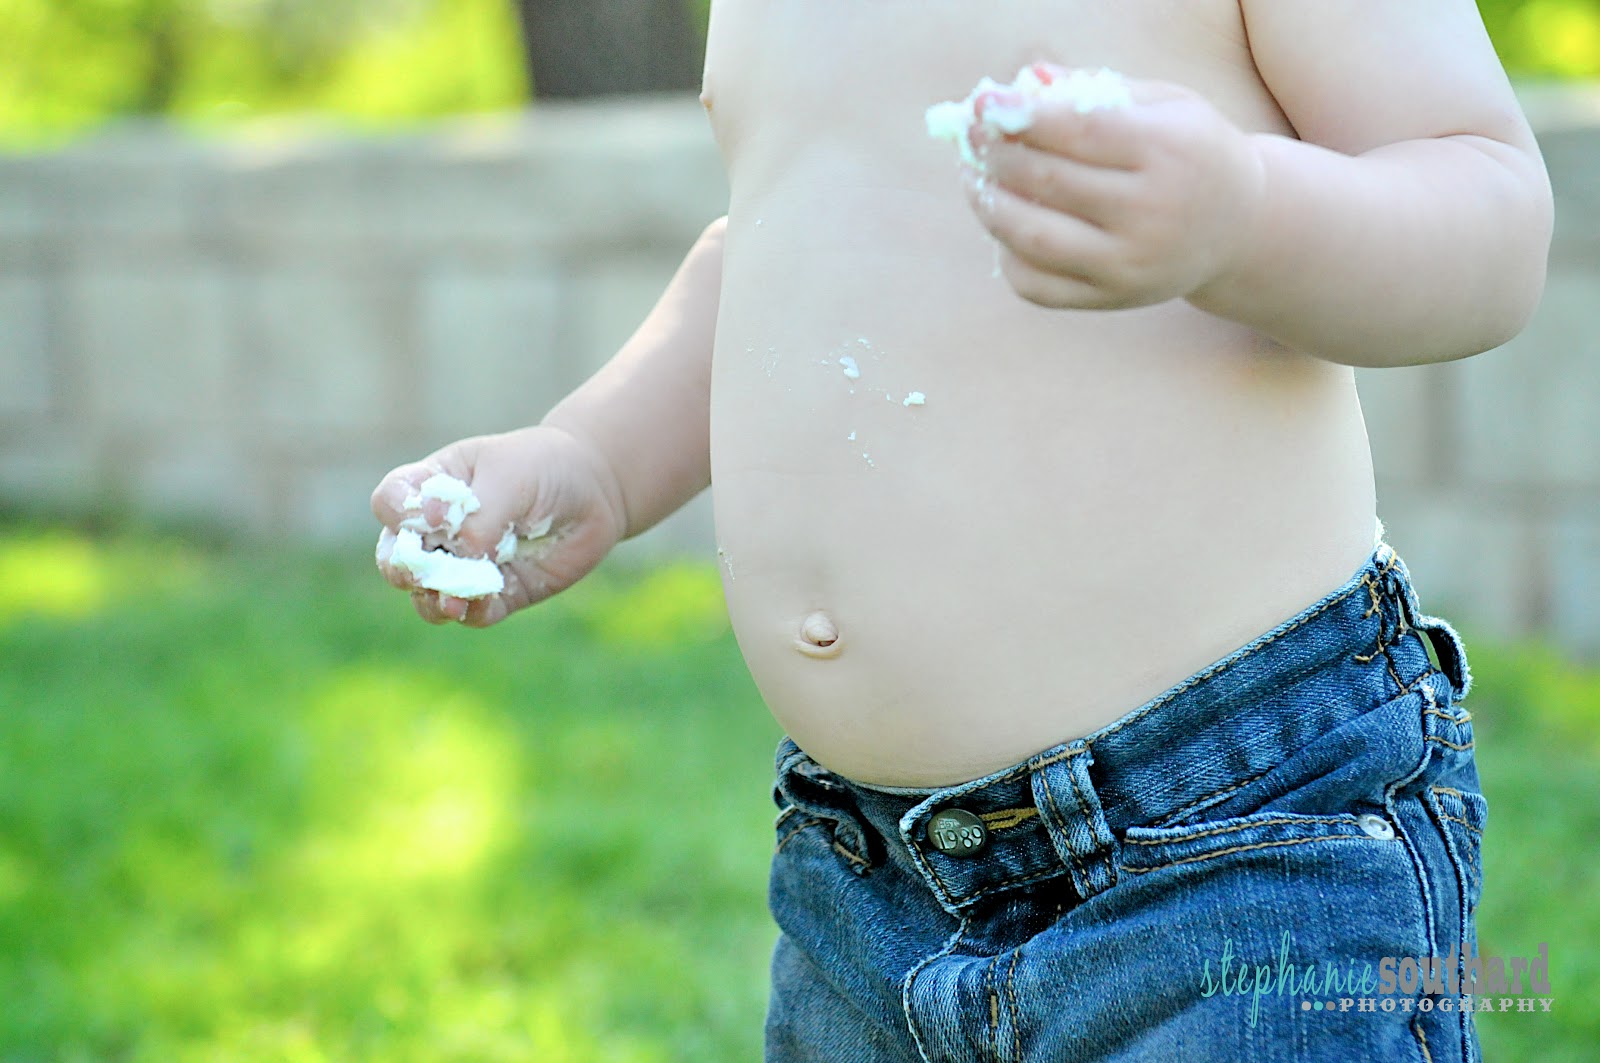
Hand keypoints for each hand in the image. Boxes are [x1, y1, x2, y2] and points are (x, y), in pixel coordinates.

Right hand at [370, 425, 625, 626]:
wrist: (595, 491)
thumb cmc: (544, 468)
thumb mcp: (511, 476)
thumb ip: (481, 515)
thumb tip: (460, 555)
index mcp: (431, 487)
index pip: (391, 501)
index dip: (399, 512)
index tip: (433, 516)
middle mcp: (439, 531)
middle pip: (395, 556)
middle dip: (401, 567)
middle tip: (419, 572)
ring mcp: (465, 566)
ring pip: (426, 594)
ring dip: (432, 599)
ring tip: (451, 600)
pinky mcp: (496, 594)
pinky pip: (473, 613)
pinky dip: (473, 612)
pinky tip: (482, 603)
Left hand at [961, 69, 1263, 310]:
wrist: (1238, 226)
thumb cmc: (1189, 151)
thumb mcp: (1163, 105)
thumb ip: (1096, 90)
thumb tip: (1025, 81)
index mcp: (1166, 152)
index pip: (1078, 130)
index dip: (1022, 117)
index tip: (984, 104)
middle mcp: (1151, 213)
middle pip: (1048, 182)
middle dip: (996, 156)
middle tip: (971, 139)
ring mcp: (1130, 263)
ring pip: (1033, 237)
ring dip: (990, 205)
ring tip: (977, 181)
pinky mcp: (1112, 299)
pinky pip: (1037, 285)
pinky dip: (1007, 256)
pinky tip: (1005, 229)